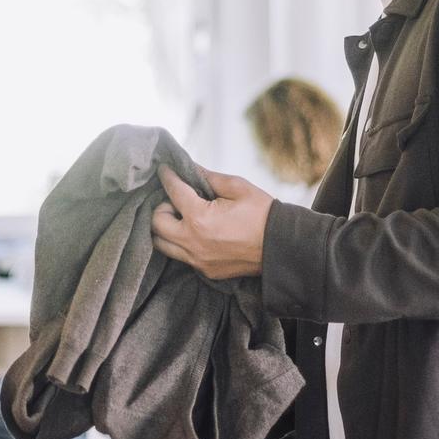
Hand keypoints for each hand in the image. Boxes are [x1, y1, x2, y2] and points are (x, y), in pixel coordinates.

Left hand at [150, 166, 272, 279]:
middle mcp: (193, 242)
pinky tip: (195, 233)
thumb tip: (190, 167)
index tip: (164, 169)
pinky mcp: (206, 271)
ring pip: (163, 245)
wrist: (283, 245)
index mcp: (200, 218)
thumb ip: (209, 177)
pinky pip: (181, 256)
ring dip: (166, 229)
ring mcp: (198, 260)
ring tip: (182, 218)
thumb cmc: (262, 213)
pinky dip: (181, 243)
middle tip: (176, 200)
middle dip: (162, 207)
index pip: (173, 192)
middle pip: (156, 223)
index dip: (167, 176)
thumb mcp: (237, 187)